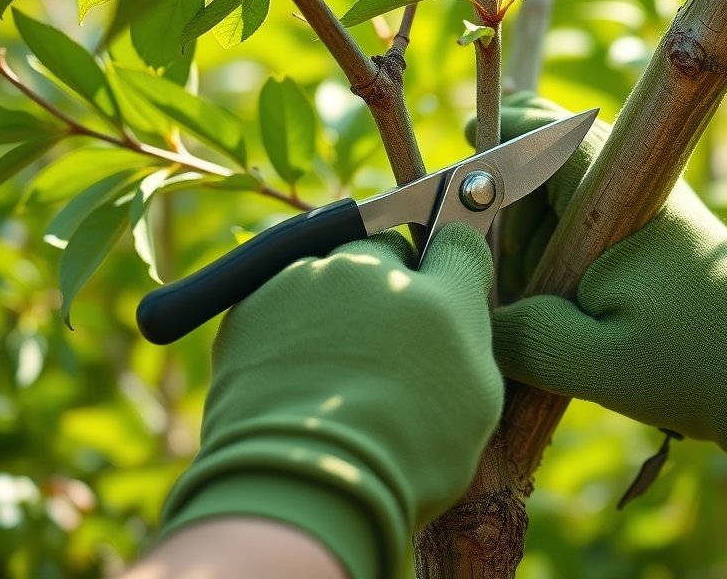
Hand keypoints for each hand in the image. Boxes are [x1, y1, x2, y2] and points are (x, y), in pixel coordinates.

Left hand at [159, 224, 501, 578]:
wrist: (302, 484)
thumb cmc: (405, 453)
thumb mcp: (475, 400)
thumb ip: (467, 335)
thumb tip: (452, 309)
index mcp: (440, 293)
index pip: (457, 242)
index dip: (451, 267)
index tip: (444, 287)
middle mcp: (373, 268)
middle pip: (386, 253)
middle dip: (388, 286)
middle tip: (382, 348)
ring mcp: (305, 280)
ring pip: (329, 276)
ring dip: (334, 308)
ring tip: (329, 377)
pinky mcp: (251, 305)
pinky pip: (280, 302)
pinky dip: (288, 331)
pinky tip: (295, 383)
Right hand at [483, 94, 726, 544]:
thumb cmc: (692, 365)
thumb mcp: (590, 359)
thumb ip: (519, 335)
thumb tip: (471, 318)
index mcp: (619, 198)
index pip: (547, 132)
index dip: (500, 136)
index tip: (464, 147)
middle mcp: (637, 192)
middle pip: (549, 165)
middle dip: (509, 207)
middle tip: (490, 262)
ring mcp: (650, 217)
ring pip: (566, 202)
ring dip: (533, 239)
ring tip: (524, 300)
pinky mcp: (658, 245)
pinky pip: (589, 231)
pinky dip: (560, 256)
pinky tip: (553, 302)